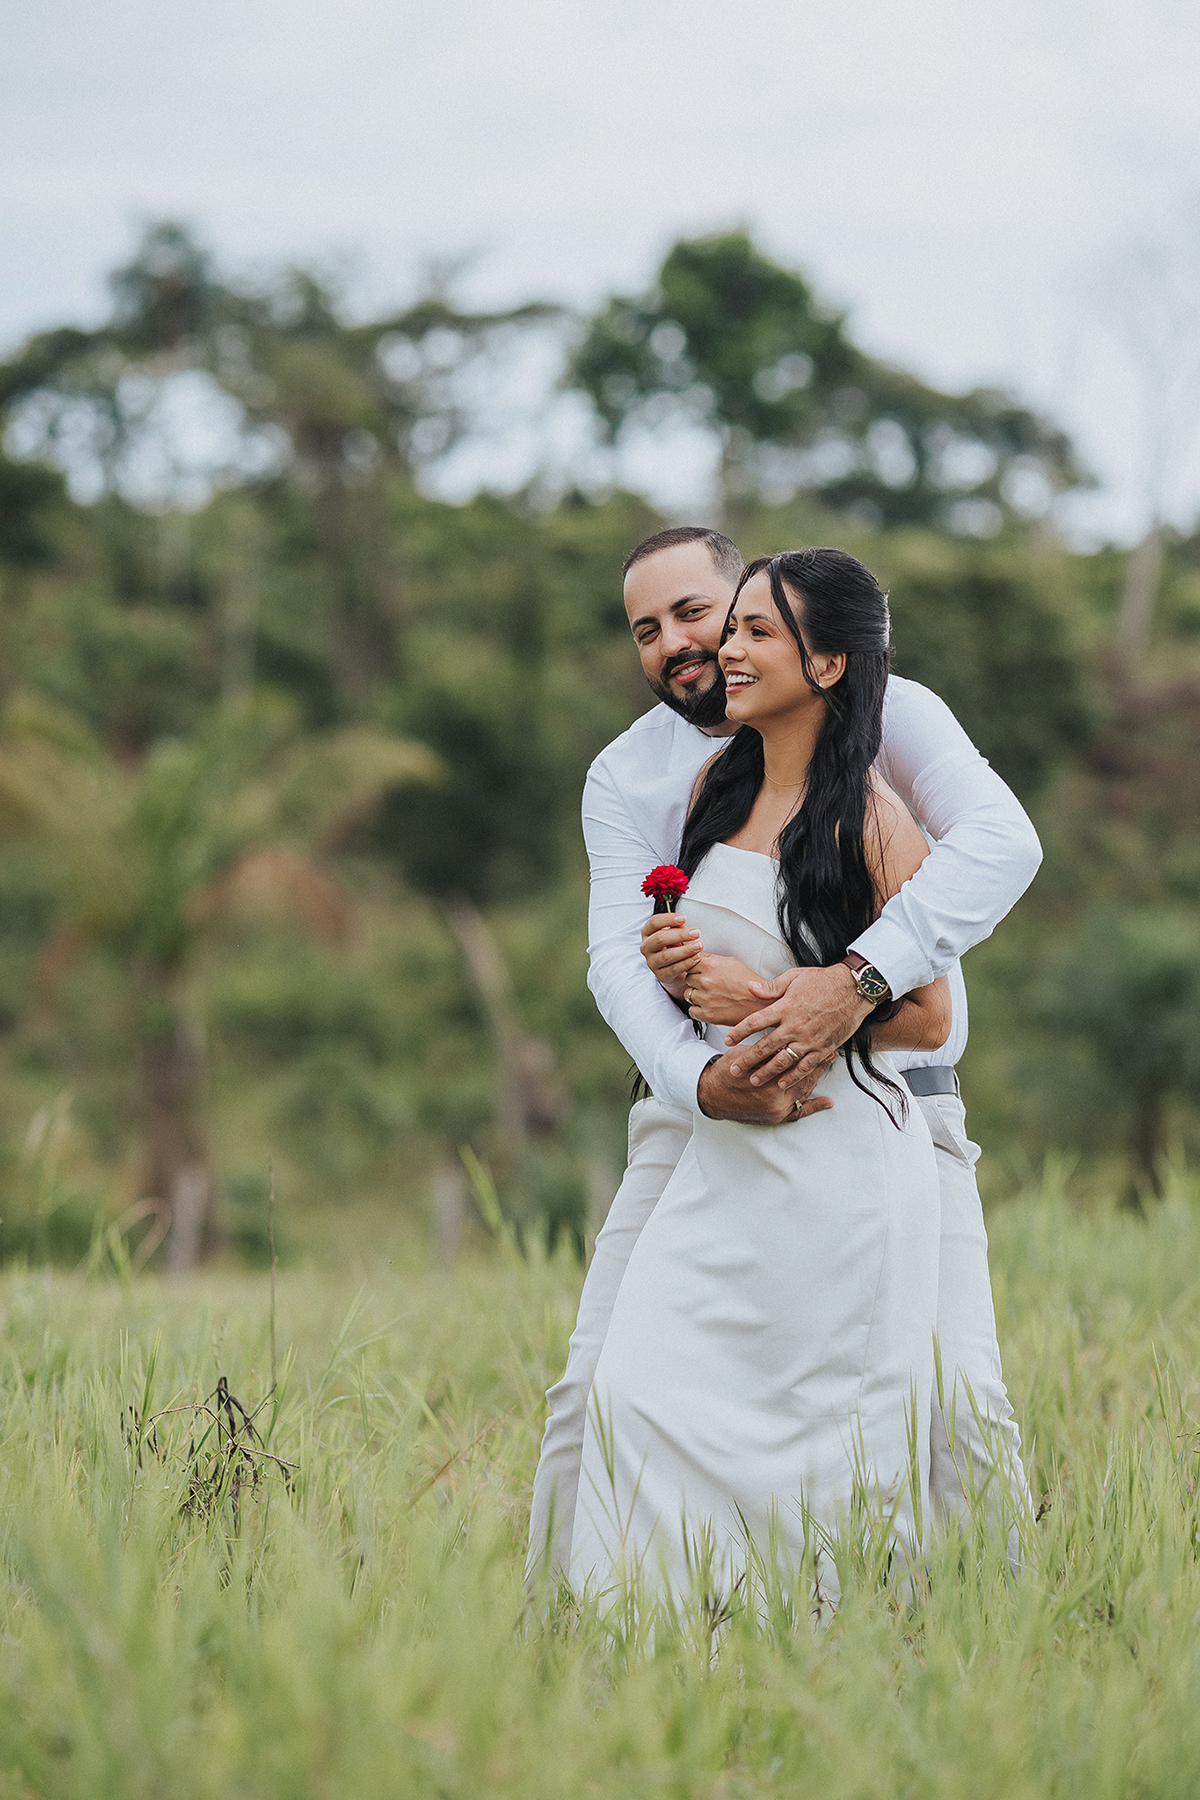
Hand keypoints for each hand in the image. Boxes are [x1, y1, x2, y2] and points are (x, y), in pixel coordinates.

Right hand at [640, 911, 701, 998]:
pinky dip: (686, 963)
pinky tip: (696, 957)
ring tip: (699, 945)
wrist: (676, 968)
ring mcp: (652, 963)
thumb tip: (682, 923)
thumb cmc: (674, 946)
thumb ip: (677, 928)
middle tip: (696, 933)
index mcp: (647, 933)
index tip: (684, 918)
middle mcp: (646, 948)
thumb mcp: (674, 934)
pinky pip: (674, 969)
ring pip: (667, 955)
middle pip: (659, 938)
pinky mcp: (661, 975)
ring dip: (685, 950)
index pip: (653, 922)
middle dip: (680, 935)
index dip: (668, 919)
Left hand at [680, 954, 764, 1027]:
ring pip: (688, 994)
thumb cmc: (748, 982)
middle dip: (696, 980)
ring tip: (711, 995)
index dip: (694, 966)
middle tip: (709, 983)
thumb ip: (711, 959)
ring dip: (696, 995)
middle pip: (687, 978)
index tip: (698, 970)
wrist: (761, 1002)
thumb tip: (697, 956)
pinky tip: (709, 1005)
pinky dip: (698, 1009)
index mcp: (709, 965)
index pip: (688, 962)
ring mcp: (705, 998)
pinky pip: (691, 1010)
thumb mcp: (730, 962)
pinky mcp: (707, 1014)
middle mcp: (705, 981)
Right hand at [697, 1050, 834, 1124]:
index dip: (808, 1046)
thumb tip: (785, 1038)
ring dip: (818, 1076)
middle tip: (832, 1047)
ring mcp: (777, 1107)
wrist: (711, 1095)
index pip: (794, 1058)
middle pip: (803, 1073)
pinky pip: (799, 1112)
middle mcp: (775, 1093)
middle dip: (817, 1059)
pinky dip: (814, 1107)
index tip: (820, 1036)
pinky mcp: (776, 1116)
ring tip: (830, 1063)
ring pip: (804, 1089)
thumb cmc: (726, 1071)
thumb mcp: (744, 1054)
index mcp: (766, 1075)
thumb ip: (765, 1048)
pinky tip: (827, 1102)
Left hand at [724, 963, 872, 1093]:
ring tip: (753, 1081)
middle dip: (747, 1060)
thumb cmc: (824, 981)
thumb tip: (750, 988)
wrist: (854, 989)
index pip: (754, 1022)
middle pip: (764, 1047)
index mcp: (785, 1007)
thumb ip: (771, 987)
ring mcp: (809, 1039)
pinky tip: (781, 1084)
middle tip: (734, 1070)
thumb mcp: (794, 977)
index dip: (738, 1032)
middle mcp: (794, 1026)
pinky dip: (793, 1077)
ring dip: (766, 1072)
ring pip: (783, 1061)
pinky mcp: (823, 1048)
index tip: (727, 1041)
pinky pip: (805, 1067)